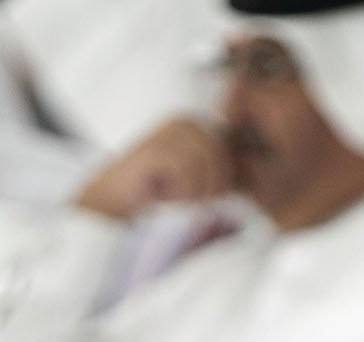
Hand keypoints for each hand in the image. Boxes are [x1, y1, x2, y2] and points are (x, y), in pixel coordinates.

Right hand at [75, 117, 233, 221]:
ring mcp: (170, 131)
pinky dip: (178, 192)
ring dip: (191, 191)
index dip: (221, 181)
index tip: (197, 195)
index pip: (231, 154)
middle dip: (207, 187)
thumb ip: (220, 172)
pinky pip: (186, 173)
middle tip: (180, 197)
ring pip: (206, 167)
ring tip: (168, 194)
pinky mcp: (158, 147)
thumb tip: (252, 179)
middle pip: (221, 159)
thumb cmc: (156, 191)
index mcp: (199, 126)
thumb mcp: (196, 179)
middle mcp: (186, 121)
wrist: (112, 199)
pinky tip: (158, 192)